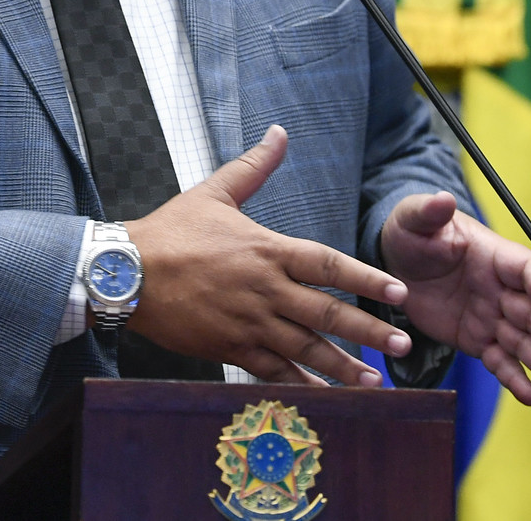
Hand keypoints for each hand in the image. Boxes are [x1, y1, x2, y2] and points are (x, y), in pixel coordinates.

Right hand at [122, 125, 412, 386]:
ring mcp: (248, 322)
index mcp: (267, 250)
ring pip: (305, 348)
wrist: (126, 272)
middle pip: (327, 312)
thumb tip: (279, 132)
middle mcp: (264, 289)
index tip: (399, 293)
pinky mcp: (229, 348)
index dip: (366, 278)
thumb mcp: (214, 192)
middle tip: (404, 344)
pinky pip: (272, 370)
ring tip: (375, 381)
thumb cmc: (170, 231)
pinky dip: (299, 384)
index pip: (328, 265)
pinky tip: (323, 397)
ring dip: (342, 366)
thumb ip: (254, 166)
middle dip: (368, 330)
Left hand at [379, 191, 530, 404]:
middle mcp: (501, 288)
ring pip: (524, 342)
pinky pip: (498, 361)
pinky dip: (514, 378)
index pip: (528, 271)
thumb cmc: (412, 233)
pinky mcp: (476, 339)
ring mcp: (492, 316)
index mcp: (495, 256)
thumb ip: (430, 212)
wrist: (394, 262)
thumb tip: (442, 199)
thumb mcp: (415, 219)